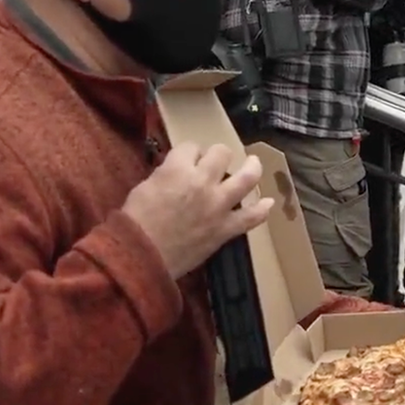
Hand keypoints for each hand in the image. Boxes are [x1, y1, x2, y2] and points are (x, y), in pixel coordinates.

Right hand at [122, 142, 273, 279]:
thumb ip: (165, 175)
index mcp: (178, 169)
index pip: (191, 147)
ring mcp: (218, 205)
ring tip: (254, 163)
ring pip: (246, 178)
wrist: (141, 257)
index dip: (190, 152)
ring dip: (253, 168)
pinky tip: (269, 203)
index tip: (188, 159)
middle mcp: (203, 182)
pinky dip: (262, 210)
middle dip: (217, 154)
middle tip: (214, 162)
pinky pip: (251, 218)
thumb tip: (177, 173)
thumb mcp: (144, 187)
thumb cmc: (135, 222)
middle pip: (222, 154)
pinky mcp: (225, 229)